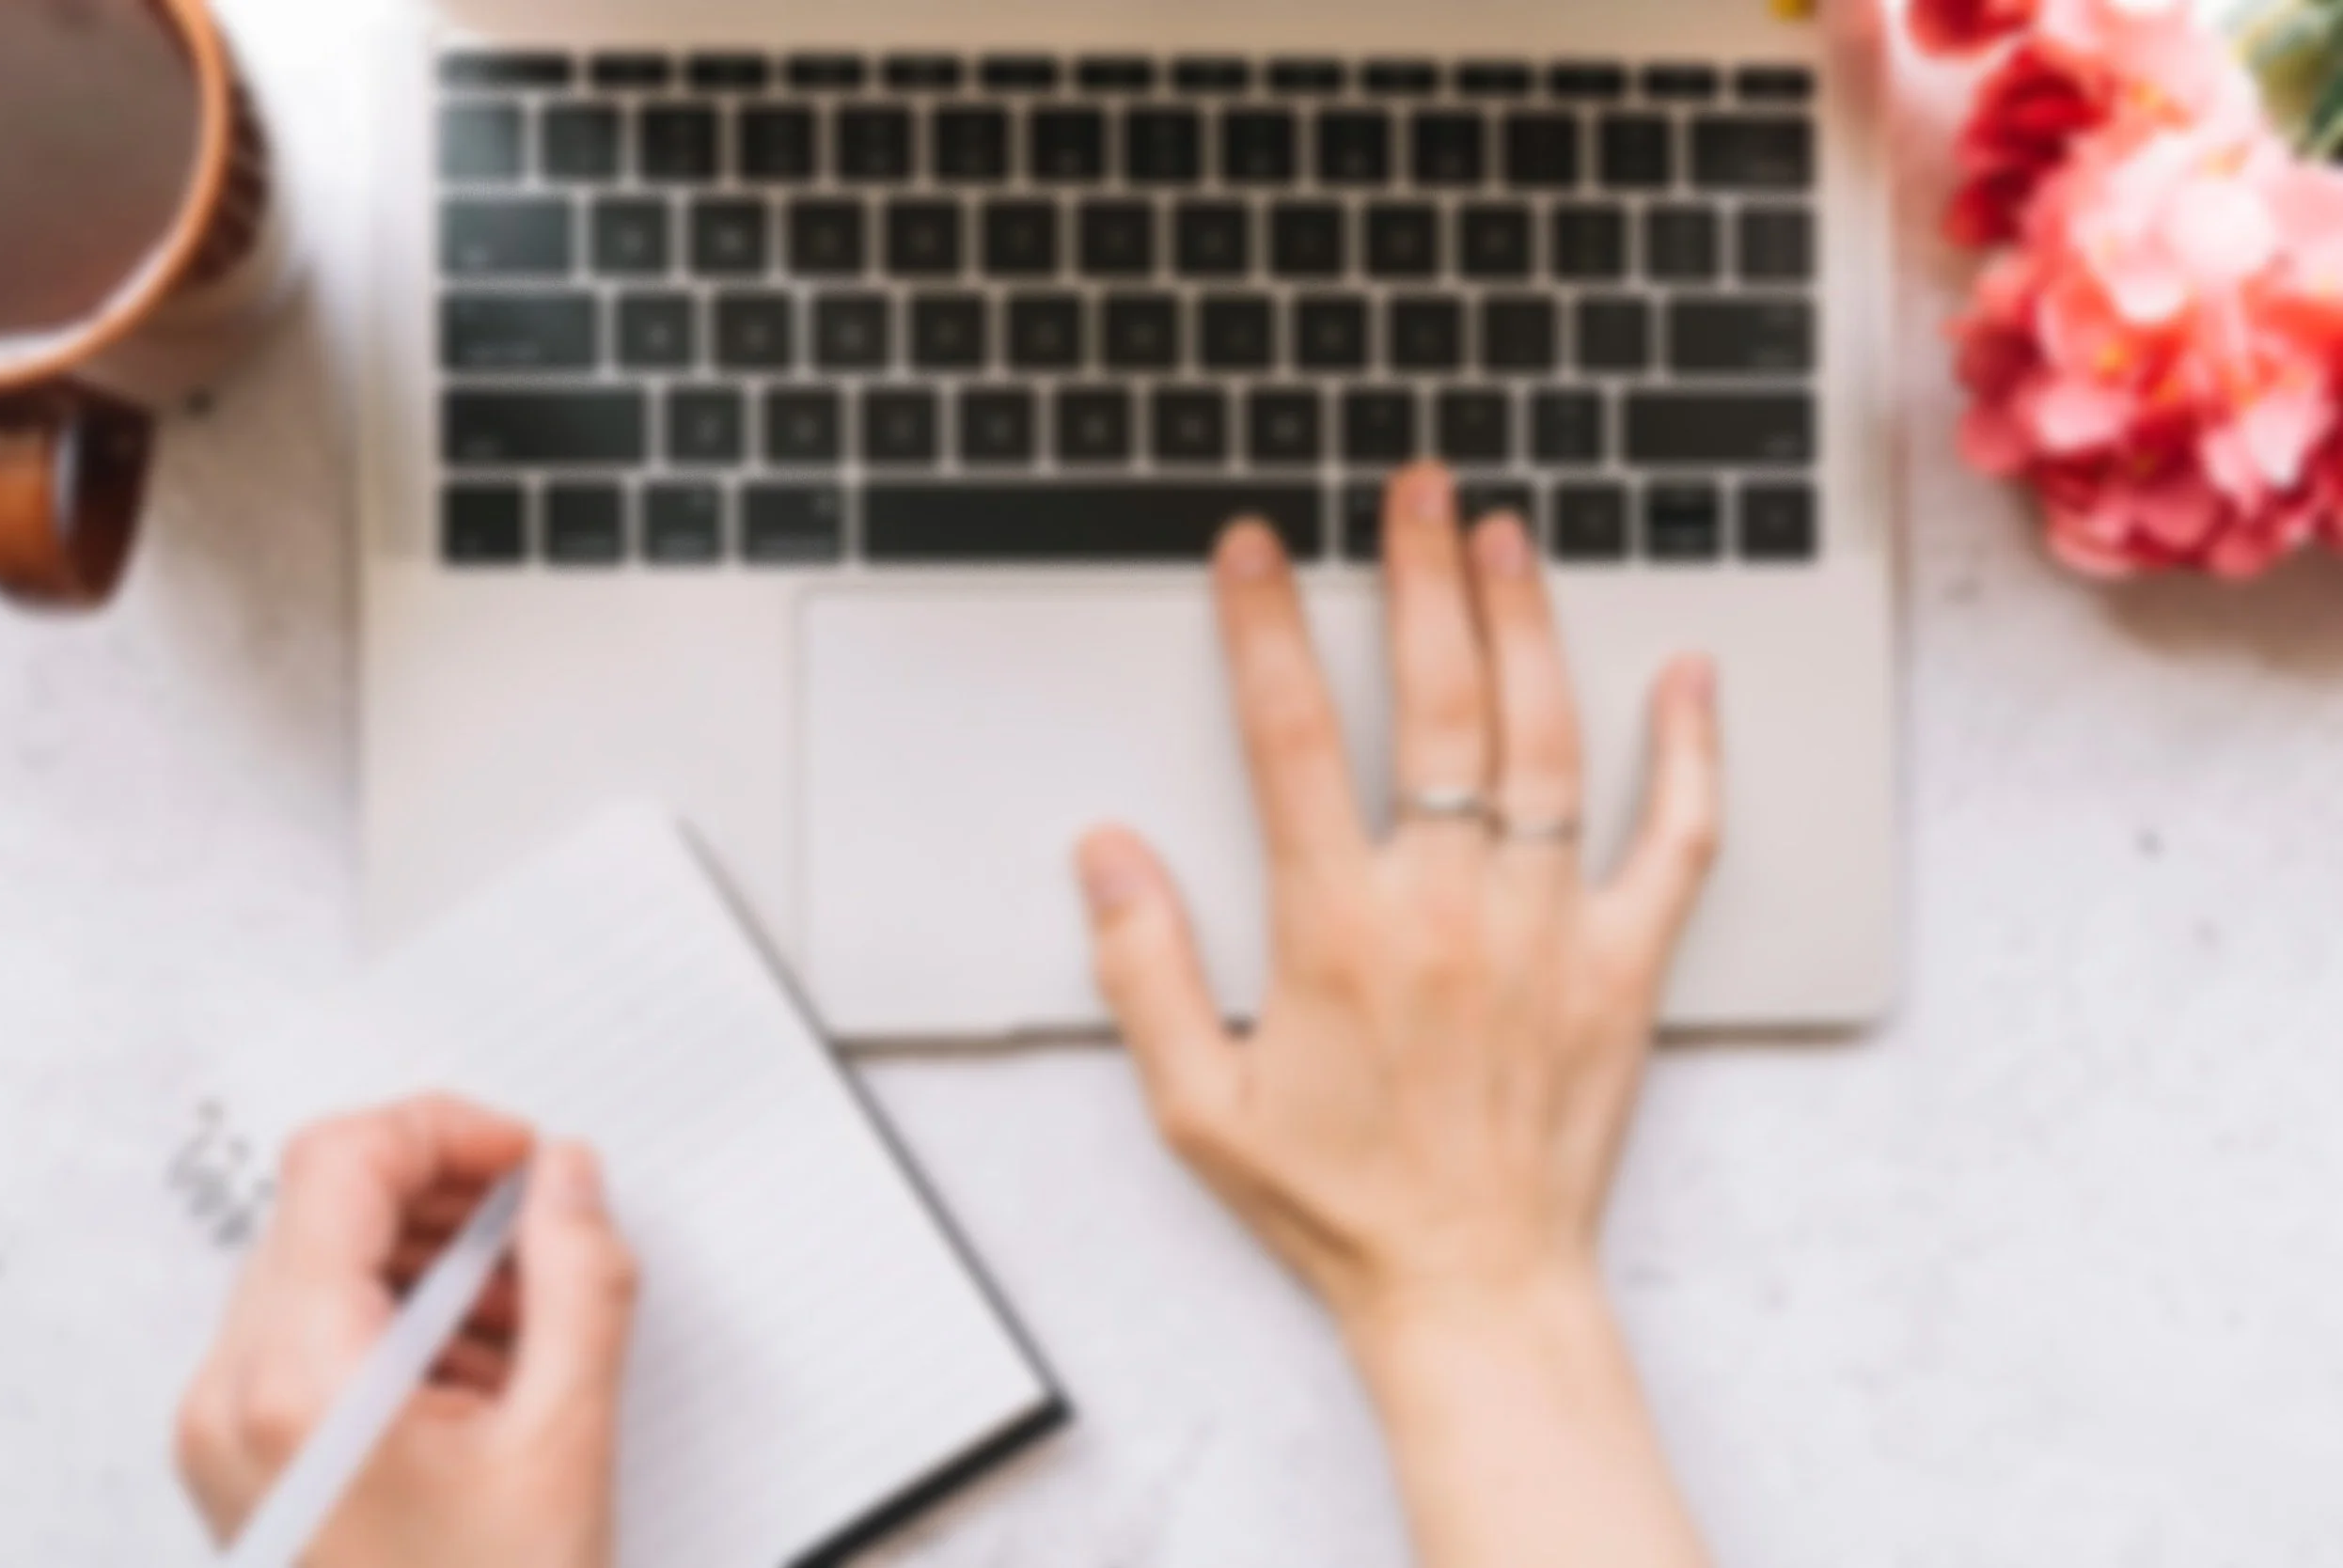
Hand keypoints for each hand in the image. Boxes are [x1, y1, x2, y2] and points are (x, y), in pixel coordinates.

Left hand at [177, 1097, 639, 1567]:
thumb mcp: (565, 1438)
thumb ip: (579, 1278)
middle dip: (450, 1203)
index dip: (445, 1131)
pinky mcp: (249, 1461)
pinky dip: (406, 1320)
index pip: (340, 1164)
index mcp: (300, 1380)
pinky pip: (318, 1333)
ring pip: (324, 1264)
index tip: (525, 1160)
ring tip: (535, 1322)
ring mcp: (229, 1433)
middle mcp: (233, 1397)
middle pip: (326, 1207)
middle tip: (547, 1235)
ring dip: (435, 1261)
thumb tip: (566, 1177)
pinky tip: (492, 1372)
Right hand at [1076, 463, 1720, 1330]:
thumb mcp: (1195, 1104)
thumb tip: (1107, 851)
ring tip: (1507, 534)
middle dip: (1419, 577)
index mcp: (1335, 931)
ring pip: (1545, 744)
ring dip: (1528, 627)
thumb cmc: (1338, 1203)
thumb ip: (1139, 968)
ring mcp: (1546, 931)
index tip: (1254, 547)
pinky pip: (1675, 844)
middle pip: (1435, 704)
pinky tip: (1688, 676)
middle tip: (1413, 486)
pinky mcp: (1623, 968)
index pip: (1290, 737)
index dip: (1265, 625)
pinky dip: (1688, 755)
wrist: (1470, 1288)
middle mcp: (1447, 911)